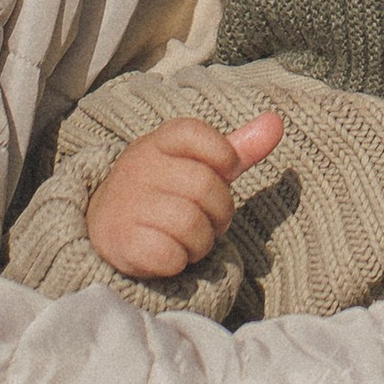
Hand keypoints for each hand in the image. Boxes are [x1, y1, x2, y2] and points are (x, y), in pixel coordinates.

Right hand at [83, 113, 284, 278]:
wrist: (107, 227)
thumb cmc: (165, 192)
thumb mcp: (197, 165)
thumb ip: (237, 148)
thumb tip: (276, 122)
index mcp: (158, 143)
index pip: (194, 133)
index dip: (221, 155)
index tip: (223, 171)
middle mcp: (138, 168)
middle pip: (205, 186)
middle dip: (219, 212)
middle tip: (205, 219)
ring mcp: (127, 204)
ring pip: (191, 224)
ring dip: (200, 242)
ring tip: (187, 239)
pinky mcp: (121, 241)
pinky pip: (171, 255)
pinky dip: (179, 262)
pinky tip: (168, 254)